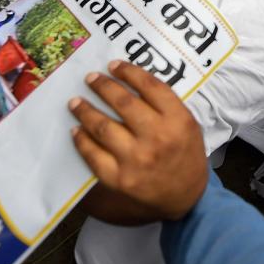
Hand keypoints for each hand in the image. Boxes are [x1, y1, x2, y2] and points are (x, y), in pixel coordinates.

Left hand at [69, 60, 207, 221]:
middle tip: (90, 78)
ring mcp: (136, 159)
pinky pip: (93, 154)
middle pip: (123, 102)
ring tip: (75, 102)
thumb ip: (165, 105)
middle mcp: (157, 137)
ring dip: (85, 110)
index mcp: (178, 120)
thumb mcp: (187, 125)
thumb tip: (128, 82)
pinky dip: (81, 140)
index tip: (113, 65)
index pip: (150, 86)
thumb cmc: (186, 156)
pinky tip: (76, 130)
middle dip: (102, 86)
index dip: (128, 72)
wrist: (187, 198)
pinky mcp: (119, 179)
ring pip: (103, 126)